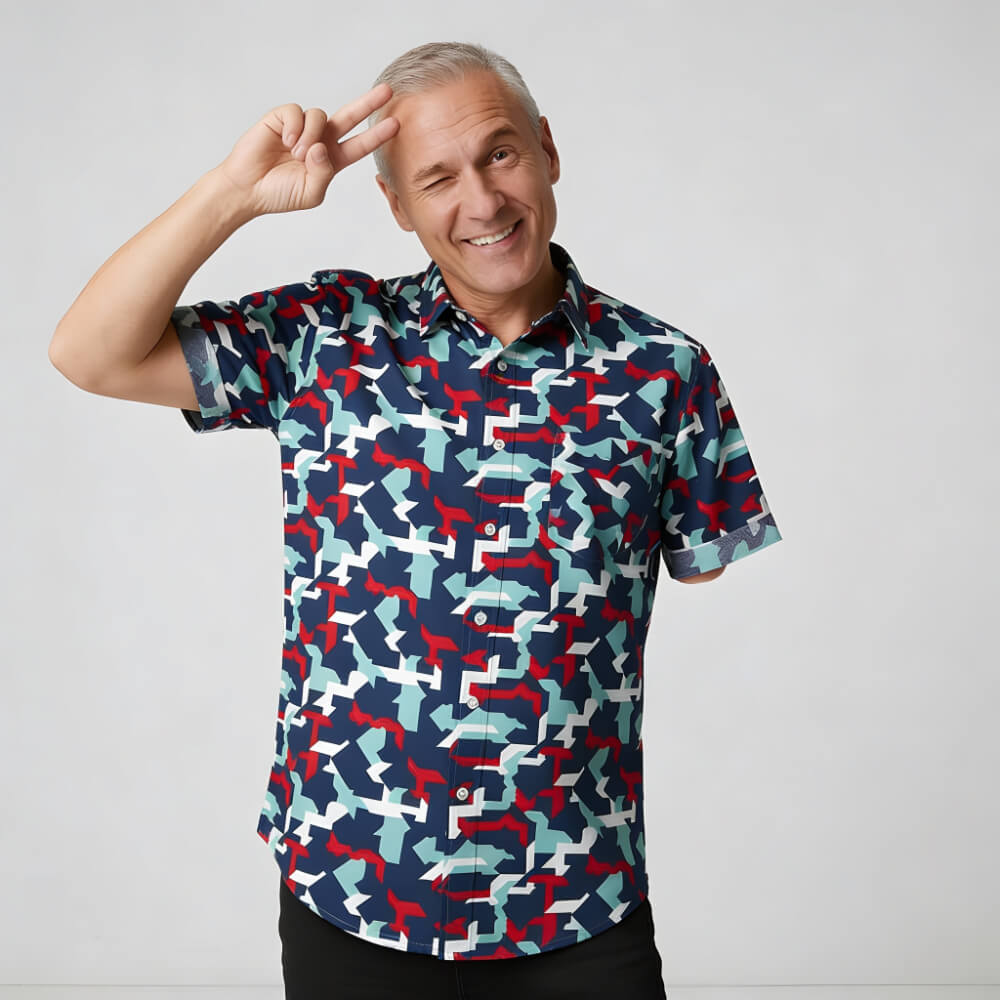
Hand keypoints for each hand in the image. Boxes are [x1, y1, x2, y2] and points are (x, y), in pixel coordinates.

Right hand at [214, 83, 398, 217]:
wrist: (247, 189)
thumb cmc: (279, 194)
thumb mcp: (311, 193)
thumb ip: (323, 173)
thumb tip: (322, 147)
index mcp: (331, 160)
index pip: (359, 145)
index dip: (377, 135)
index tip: (396, 125)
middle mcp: (320, 140)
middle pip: (349, 117)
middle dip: (367, 104)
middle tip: (387, 91)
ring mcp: (301, 128)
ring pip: (320, 116)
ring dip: (311, 136)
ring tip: (297, 154)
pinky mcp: (282, 117)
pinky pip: (297, 112)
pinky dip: (295, 127)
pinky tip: (286, 141)